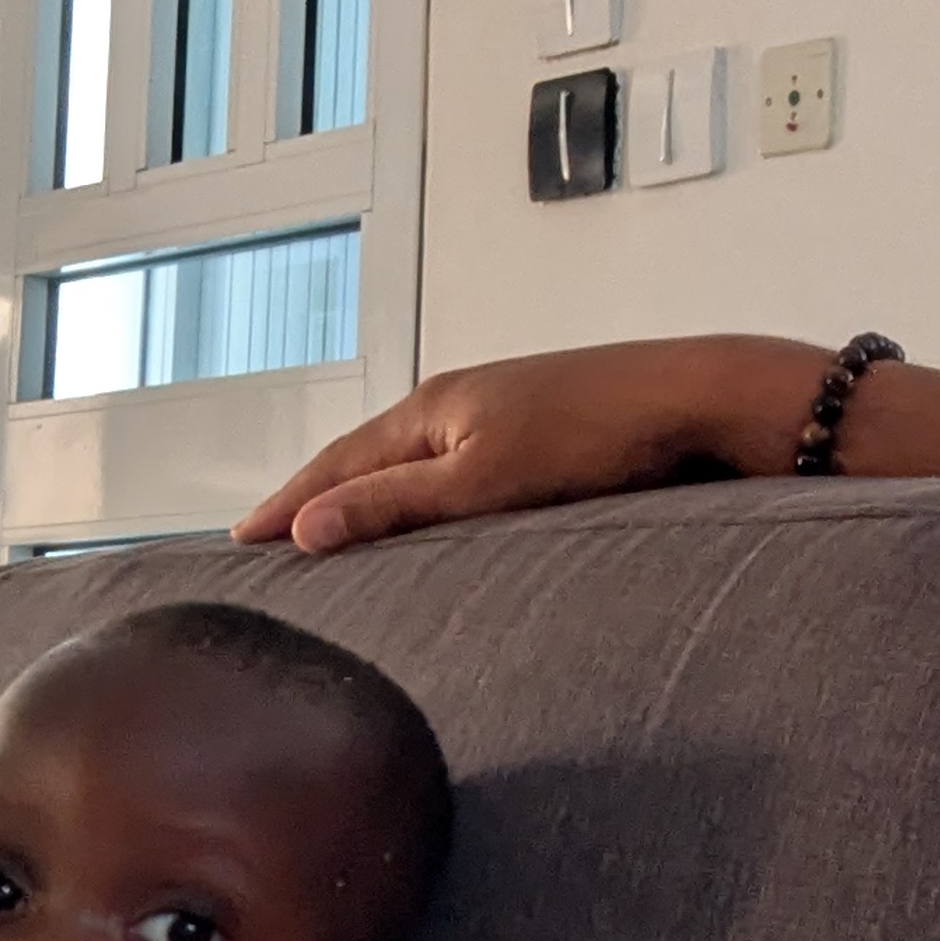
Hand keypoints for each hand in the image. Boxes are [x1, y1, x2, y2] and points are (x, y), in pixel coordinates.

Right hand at [234, 340, 820, 553]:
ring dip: (369, 493)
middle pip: (366, 456)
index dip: (287, 504)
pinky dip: (423, 492)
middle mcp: (459, 401)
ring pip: (414, 459)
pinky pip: (458, 465)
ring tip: (335, 528)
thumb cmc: (597, 437)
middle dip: (316, 495)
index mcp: (432, 408)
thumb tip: (304, 530)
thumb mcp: (481, 481)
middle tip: (268, 535)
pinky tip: (435, 512)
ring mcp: (502, 411)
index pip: (335, 464)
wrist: (698, 402)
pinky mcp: (543, 430)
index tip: (240, 539)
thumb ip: (393, 505)